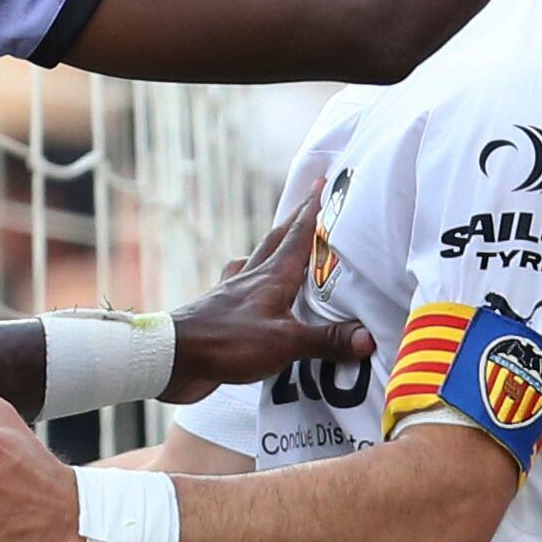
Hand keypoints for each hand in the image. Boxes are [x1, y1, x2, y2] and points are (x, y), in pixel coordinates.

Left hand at [163, 178, 374, 403]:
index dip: (312, 210)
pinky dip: (252, 279)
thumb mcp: (285, 343)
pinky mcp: (221, 314)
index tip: (323, 182)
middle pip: (276, 241)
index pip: (297, 235)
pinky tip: (252, 287)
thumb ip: (326, 339)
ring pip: (258, 261)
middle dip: (295, 222)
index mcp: (271, 276)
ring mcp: (233, 293)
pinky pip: (242, 287)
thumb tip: (368, 337)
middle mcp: (251, 277)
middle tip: (310, 205)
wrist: (172, 358)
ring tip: (286, 243)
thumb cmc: (226, 342)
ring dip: (274, 249)